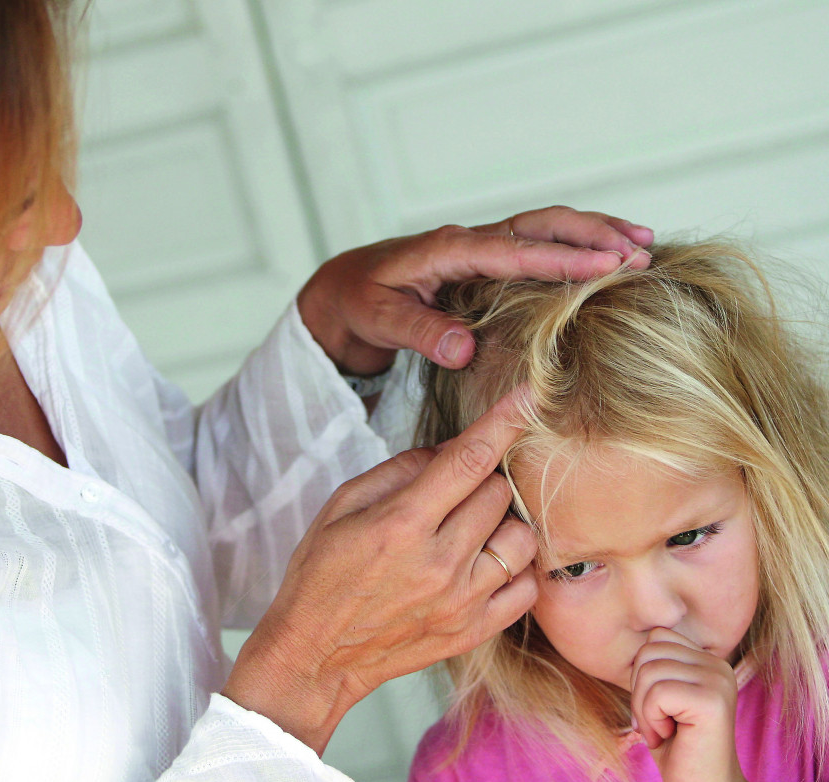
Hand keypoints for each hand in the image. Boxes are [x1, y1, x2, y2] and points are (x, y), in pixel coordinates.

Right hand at [222, 388, 537, 753]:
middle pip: (498, 493)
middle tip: (451, 494)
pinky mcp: (474, 631)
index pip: (469, 458)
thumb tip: (449, 449)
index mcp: (402, 523)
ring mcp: (461, 601)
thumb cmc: (322, 573)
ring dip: (502, 523)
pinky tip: (484, 564)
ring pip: (522, 537)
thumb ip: (400, 470)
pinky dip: (514, 568)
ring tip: (470, 530)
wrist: (315, 654)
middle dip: (480, 480)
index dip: (505, 420)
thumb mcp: (342, 505)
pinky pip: (527, 587)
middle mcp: (439, 562)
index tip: (532, 393)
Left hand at [297, 206, 653, 376]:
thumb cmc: (360, 302)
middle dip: (593, 233)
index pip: (514, 251)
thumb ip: (420, 333)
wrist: (344, 287)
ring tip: (643, 243)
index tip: (609, 265)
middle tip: (642, 250)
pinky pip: (536, 245)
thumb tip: (465, 350)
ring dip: (592, 232)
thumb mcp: (379, 320)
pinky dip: (573, 246)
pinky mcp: (485, 261)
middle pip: (540, 225)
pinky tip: (603, 257)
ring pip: (544, 229)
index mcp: (447, 250)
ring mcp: (480, 247)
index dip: (562, 259)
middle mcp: (470, 240)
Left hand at [630, 628, 760, 781]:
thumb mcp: (661, 696)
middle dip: (639, 690)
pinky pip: (657, 693)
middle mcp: (718, 666)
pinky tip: (670, 736)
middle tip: (657, 723)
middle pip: (649, 650)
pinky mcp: (712, 701)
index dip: (642, 674)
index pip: (655, 638)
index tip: (657, 707)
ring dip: (644, 708)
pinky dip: (651, 718)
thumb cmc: (675, 746)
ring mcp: (718, 681)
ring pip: (649, 670)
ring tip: (664, 730)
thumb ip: (655, 664)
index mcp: (707, 660)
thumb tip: (634, 632)